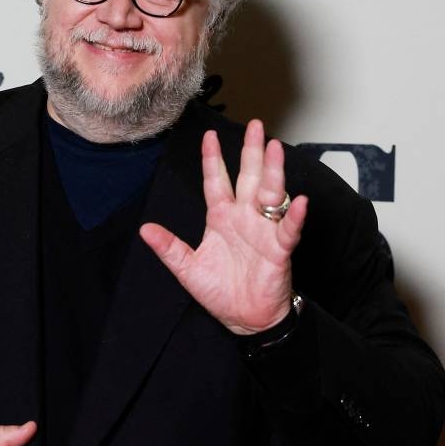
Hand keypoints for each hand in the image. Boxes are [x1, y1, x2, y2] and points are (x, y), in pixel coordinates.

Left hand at [139, 120, 306, 334]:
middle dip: (251, 151)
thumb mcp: (187, 269)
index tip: (208, 136)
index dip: (213, 159)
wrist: (245, 320)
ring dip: (273, 172)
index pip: (217, 182)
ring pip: (270, 194)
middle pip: (249, 178)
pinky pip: (288, 229)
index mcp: (221, 218)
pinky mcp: (279, 249)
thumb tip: (145, 229)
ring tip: (275, 149)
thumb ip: (168, 247)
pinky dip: (295, 216)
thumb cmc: (220, 293)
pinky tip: (299, 201)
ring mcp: (263, 231)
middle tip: (256, 125)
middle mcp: (244, 218)